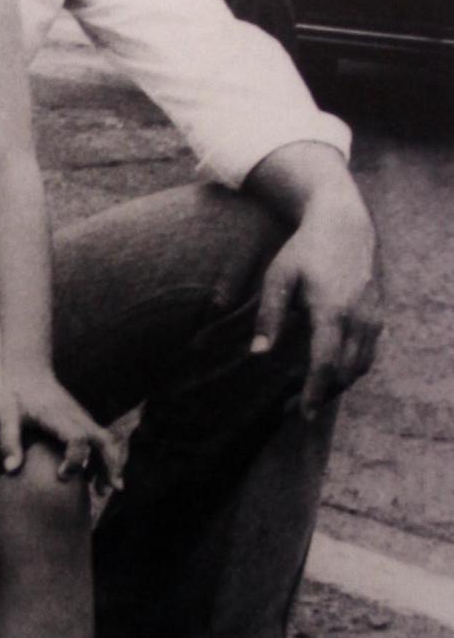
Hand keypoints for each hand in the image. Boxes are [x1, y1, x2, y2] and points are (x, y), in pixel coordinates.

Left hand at [0, 364, 127, 491]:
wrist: (30, 373)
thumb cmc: (18, 394)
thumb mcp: (8, 415)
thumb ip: (9, 440)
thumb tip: (11, 469)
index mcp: (59, 416)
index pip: (77, 438)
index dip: (74, 459)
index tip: (62, 476)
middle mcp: (78, 417)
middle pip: (104, 440)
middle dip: (109, 465)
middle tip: (104, 491)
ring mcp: (84, 419)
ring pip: (108, 441)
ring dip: (111, 465)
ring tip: (103, 491)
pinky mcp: (84, 422)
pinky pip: (102, 440)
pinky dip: (104, 459)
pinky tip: (93, 478)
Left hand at [251, 203, 382, 419]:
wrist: (344, 224)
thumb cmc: (304, 250)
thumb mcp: (279, 277)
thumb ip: (269, 316)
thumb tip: (258, 355)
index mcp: (332, 311)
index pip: (326, 364)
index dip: (314, 392)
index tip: (302, 413)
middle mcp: (359, 319)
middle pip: (346, 372)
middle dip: (323, 394)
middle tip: (294, 408)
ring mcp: (373, 318)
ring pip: (361, 367)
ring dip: (338, 384)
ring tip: (309, 393)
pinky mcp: (379, 316)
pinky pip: (369, 353)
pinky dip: (351, 369)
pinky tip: (330, 371)